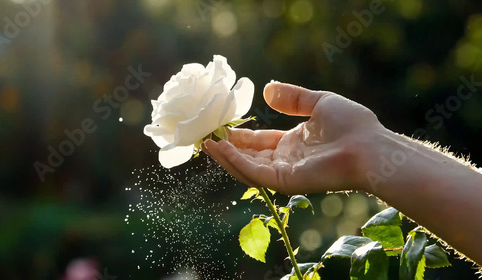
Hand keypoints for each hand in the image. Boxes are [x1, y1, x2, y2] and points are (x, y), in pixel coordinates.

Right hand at [203, 82, 384, 193]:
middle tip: (206, 135)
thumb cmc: (351, 125)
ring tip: (206, 143)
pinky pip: (254, 173)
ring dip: (225, 156)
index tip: (222, 126)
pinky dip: (235, 162)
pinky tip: (220, 149)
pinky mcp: (285, 181)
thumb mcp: (318, 103)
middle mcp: (285, 160)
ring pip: (247, 167)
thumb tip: (266, 90)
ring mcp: (284, 172)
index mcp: (292, 144)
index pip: (259, 141)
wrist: (369, 146)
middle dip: (228, 147)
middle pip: (249, 155)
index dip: (240, 136)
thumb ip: (293, 98)